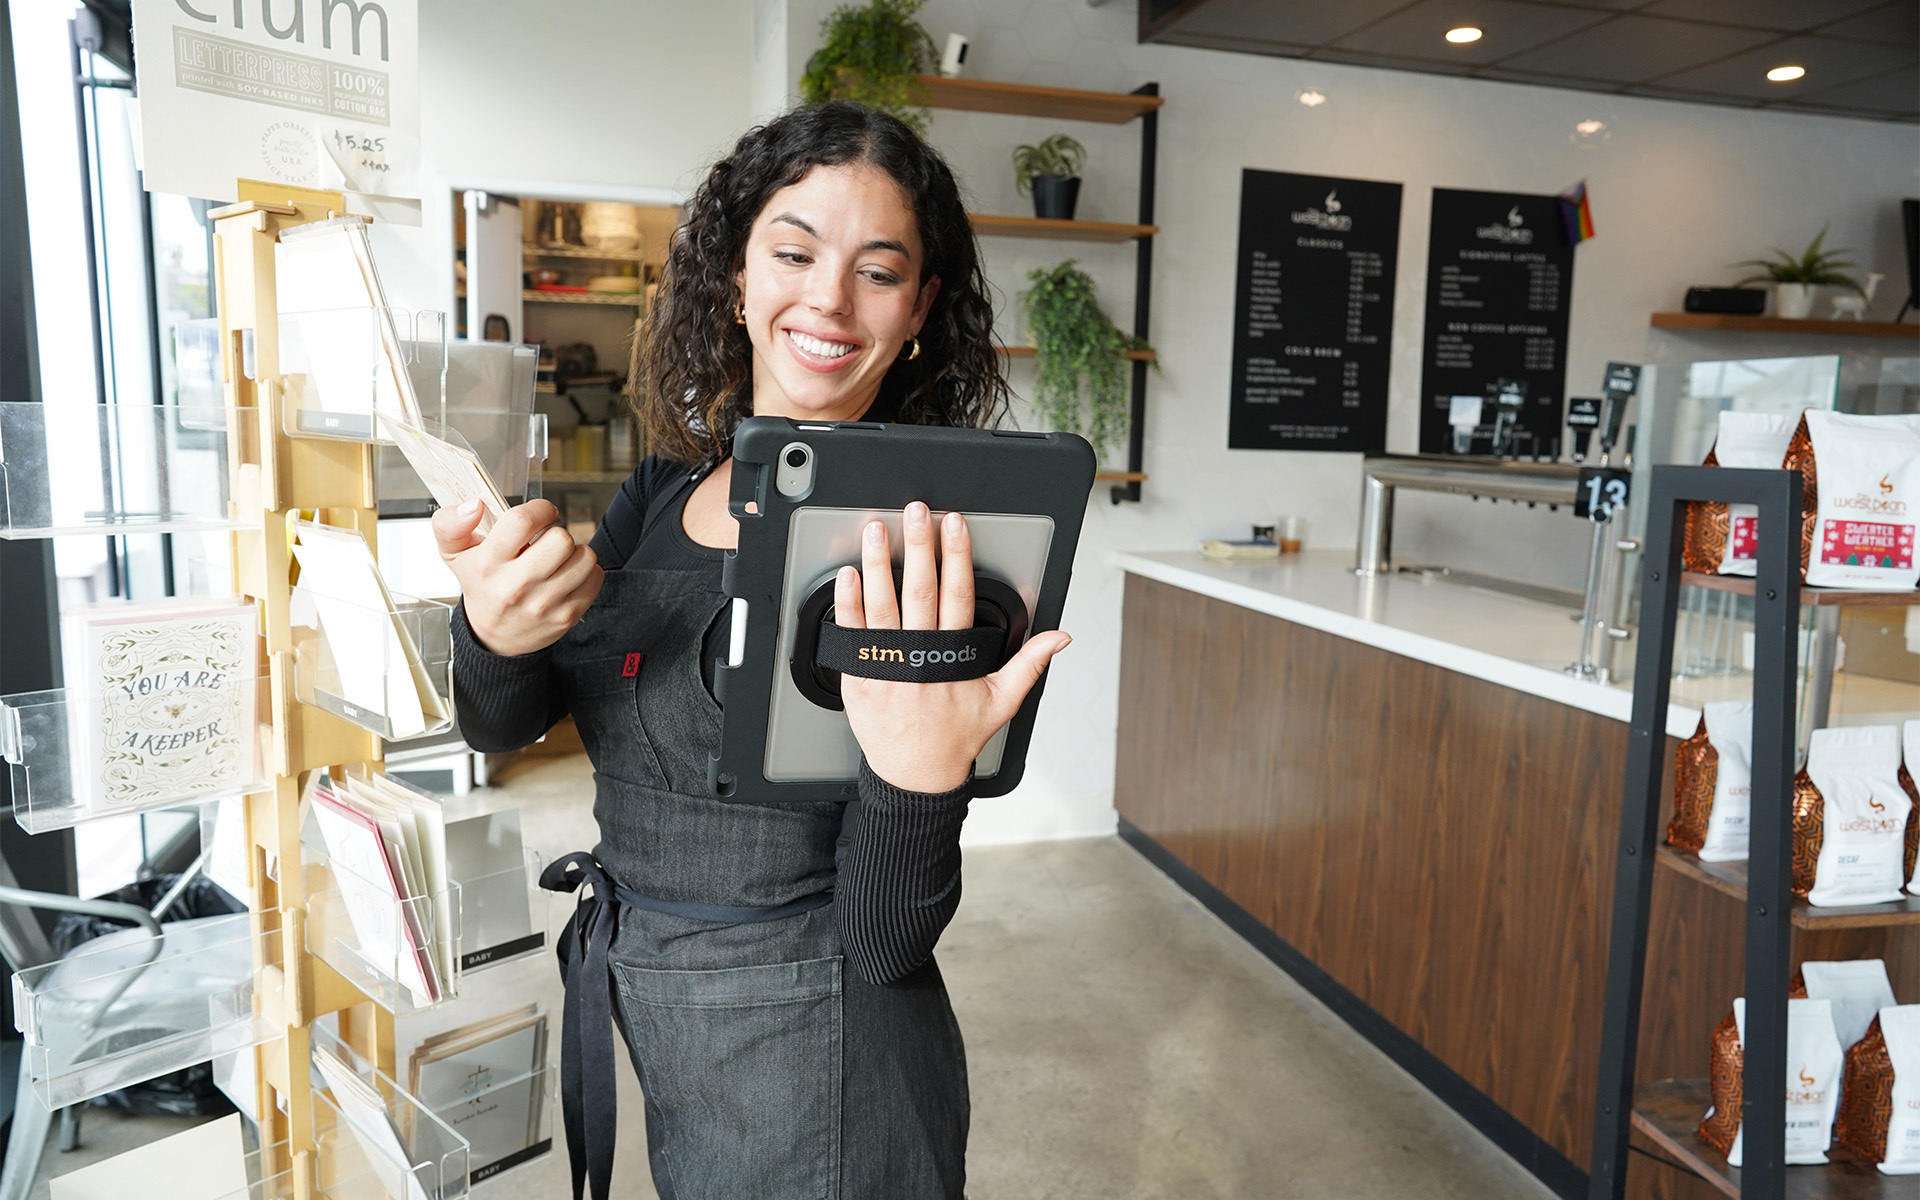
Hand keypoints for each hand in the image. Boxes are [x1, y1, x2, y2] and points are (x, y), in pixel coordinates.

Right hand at [432, 498, 602, 656]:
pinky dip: (586, 572)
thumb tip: (474, 506)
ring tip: (557, 560)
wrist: (493, 637)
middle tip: (546, 544)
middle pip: (561, 539)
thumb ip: (451, 523)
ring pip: (584, 557)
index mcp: (488, 564)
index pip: (522, 521)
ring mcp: (544, 604)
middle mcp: (516, 586)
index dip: (540, 510)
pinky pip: (595, 577)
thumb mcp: (454, 553)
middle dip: (557, 534)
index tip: (543, 514)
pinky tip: (567, 576)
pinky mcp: (567, 616)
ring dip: (575, 553)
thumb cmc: (480, 586)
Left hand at [834, 502, 1071, 793]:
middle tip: (915, 511)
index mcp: (952, 657)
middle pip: (919, 590)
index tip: (955, 525)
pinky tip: (847, 576)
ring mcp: (886, 666)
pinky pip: (851, 634)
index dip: (957, 555)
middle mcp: (918, 657)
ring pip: (881, 605)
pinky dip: (848, 604)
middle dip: (918, 546)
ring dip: (878, 564)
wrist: (916, 775)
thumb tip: (1060, 637)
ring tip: (875, 530)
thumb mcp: (1001, 700)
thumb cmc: (955, 737)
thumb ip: (1030, 663)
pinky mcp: (859, 677)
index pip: (958, 594)